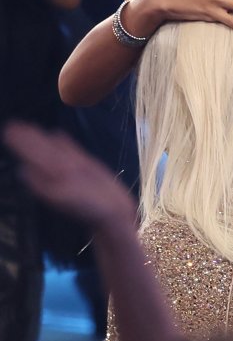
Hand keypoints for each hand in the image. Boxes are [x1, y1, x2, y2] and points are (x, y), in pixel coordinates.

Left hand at [3, 121, 135, 231]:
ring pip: (54, 150)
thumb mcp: (62, 198)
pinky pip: (73, 151)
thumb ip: (42, 185)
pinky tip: (57, 134)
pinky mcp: (87, 167)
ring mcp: (73, 168)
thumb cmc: (88, 208)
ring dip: (41, 138)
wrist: (114, 214)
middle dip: (27, 139)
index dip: (21, 144)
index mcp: (50, 177)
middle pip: (40, 151)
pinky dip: (65, 143)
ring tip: (29, 127)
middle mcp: (58, 171)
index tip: (9, 131)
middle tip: (12, 125)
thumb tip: (21, 171)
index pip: (32, 156)